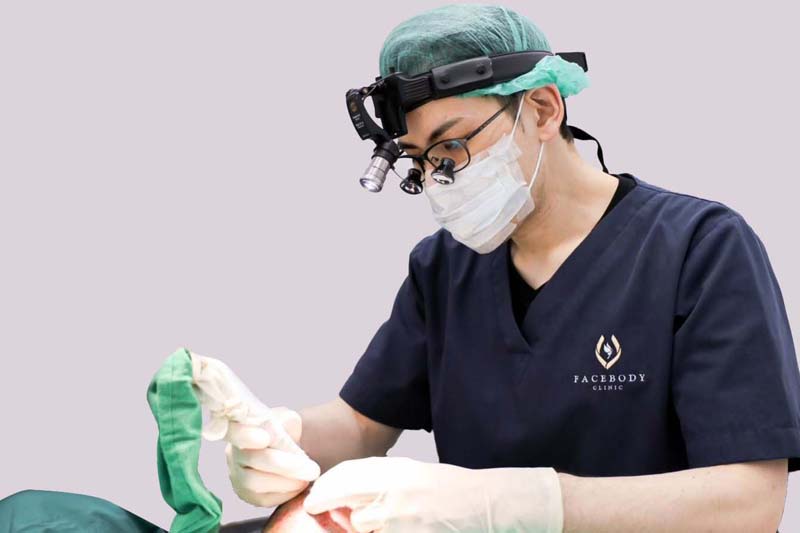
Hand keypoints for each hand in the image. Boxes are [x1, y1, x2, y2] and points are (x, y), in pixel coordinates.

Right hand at [225, 406, 320, 507]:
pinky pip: (262, 498)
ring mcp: (236, 475)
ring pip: (255, 483)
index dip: (247, 436)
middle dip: (285, 466)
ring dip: (286, 482)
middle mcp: (233, 452)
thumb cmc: (284, 431)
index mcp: (240, 428)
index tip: (266, 438)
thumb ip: (286, 421)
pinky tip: (299, 485)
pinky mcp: (245, 494)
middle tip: (312, 469)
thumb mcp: (287, 419)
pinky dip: (284, 493)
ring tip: (307, 477)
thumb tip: (287, 428)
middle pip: (253, 459)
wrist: (285, 449)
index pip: (237, 431)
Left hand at [303, 456, 562, 532]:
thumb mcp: (413, 474)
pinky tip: (384, 529)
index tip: (314, 495)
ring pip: (360, 525)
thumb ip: (381, 479)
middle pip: (344, 496)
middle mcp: (397, 492)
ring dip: (357, 526)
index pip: (347, 474)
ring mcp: (402, 519)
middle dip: (324, 503)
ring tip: (370, 522)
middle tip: (314, 508)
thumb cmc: (449, 489)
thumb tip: (345, 486)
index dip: (325, 486)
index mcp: (397, 470)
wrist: (485, 504)